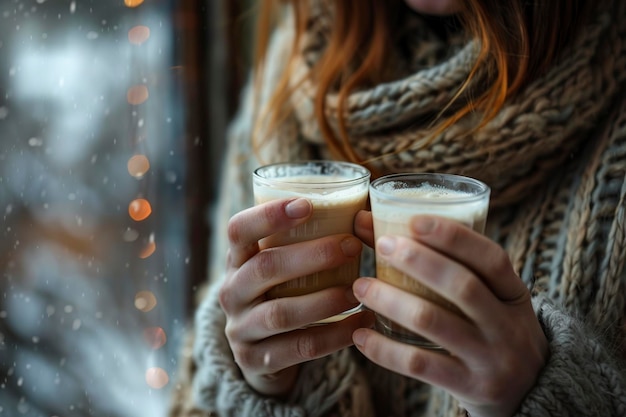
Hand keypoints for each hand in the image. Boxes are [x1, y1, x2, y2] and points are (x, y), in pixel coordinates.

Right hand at [219, 198, 373, 396]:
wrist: (260, 354)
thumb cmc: (281, 293)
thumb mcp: (283, 267)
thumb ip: (308, 242)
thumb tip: (365, 218)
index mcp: (236, 260)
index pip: (239, 230)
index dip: (268, 215)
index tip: (307, 205)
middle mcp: (231, 291)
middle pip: (265, 268)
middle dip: (312, 255)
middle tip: (352, 246)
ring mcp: (240, 328)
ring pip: (281, 313)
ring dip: (325, 300)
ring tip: (358, 292)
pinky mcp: (256, 360)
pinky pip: (299, 348)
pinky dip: (334, 336)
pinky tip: (360, 325)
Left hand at [351, 213, 548, 416]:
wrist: (529, 392)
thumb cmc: (490, 329)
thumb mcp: (488, 298)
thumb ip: (444, 266)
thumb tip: (370, 223)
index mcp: (514, 293)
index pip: (492, 258)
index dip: (454, 237)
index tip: (414, 220)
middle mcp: (507, 325)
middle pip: (463, 286)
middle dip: (419, 261)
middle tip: (382, 246)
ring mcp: (490, 358)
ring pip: (434, 322)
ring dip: (392, 300)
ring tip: (360, 286)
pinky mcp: (470, 387)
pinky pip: (420, 365)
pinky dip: (385, 349)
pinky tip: (360, 335)